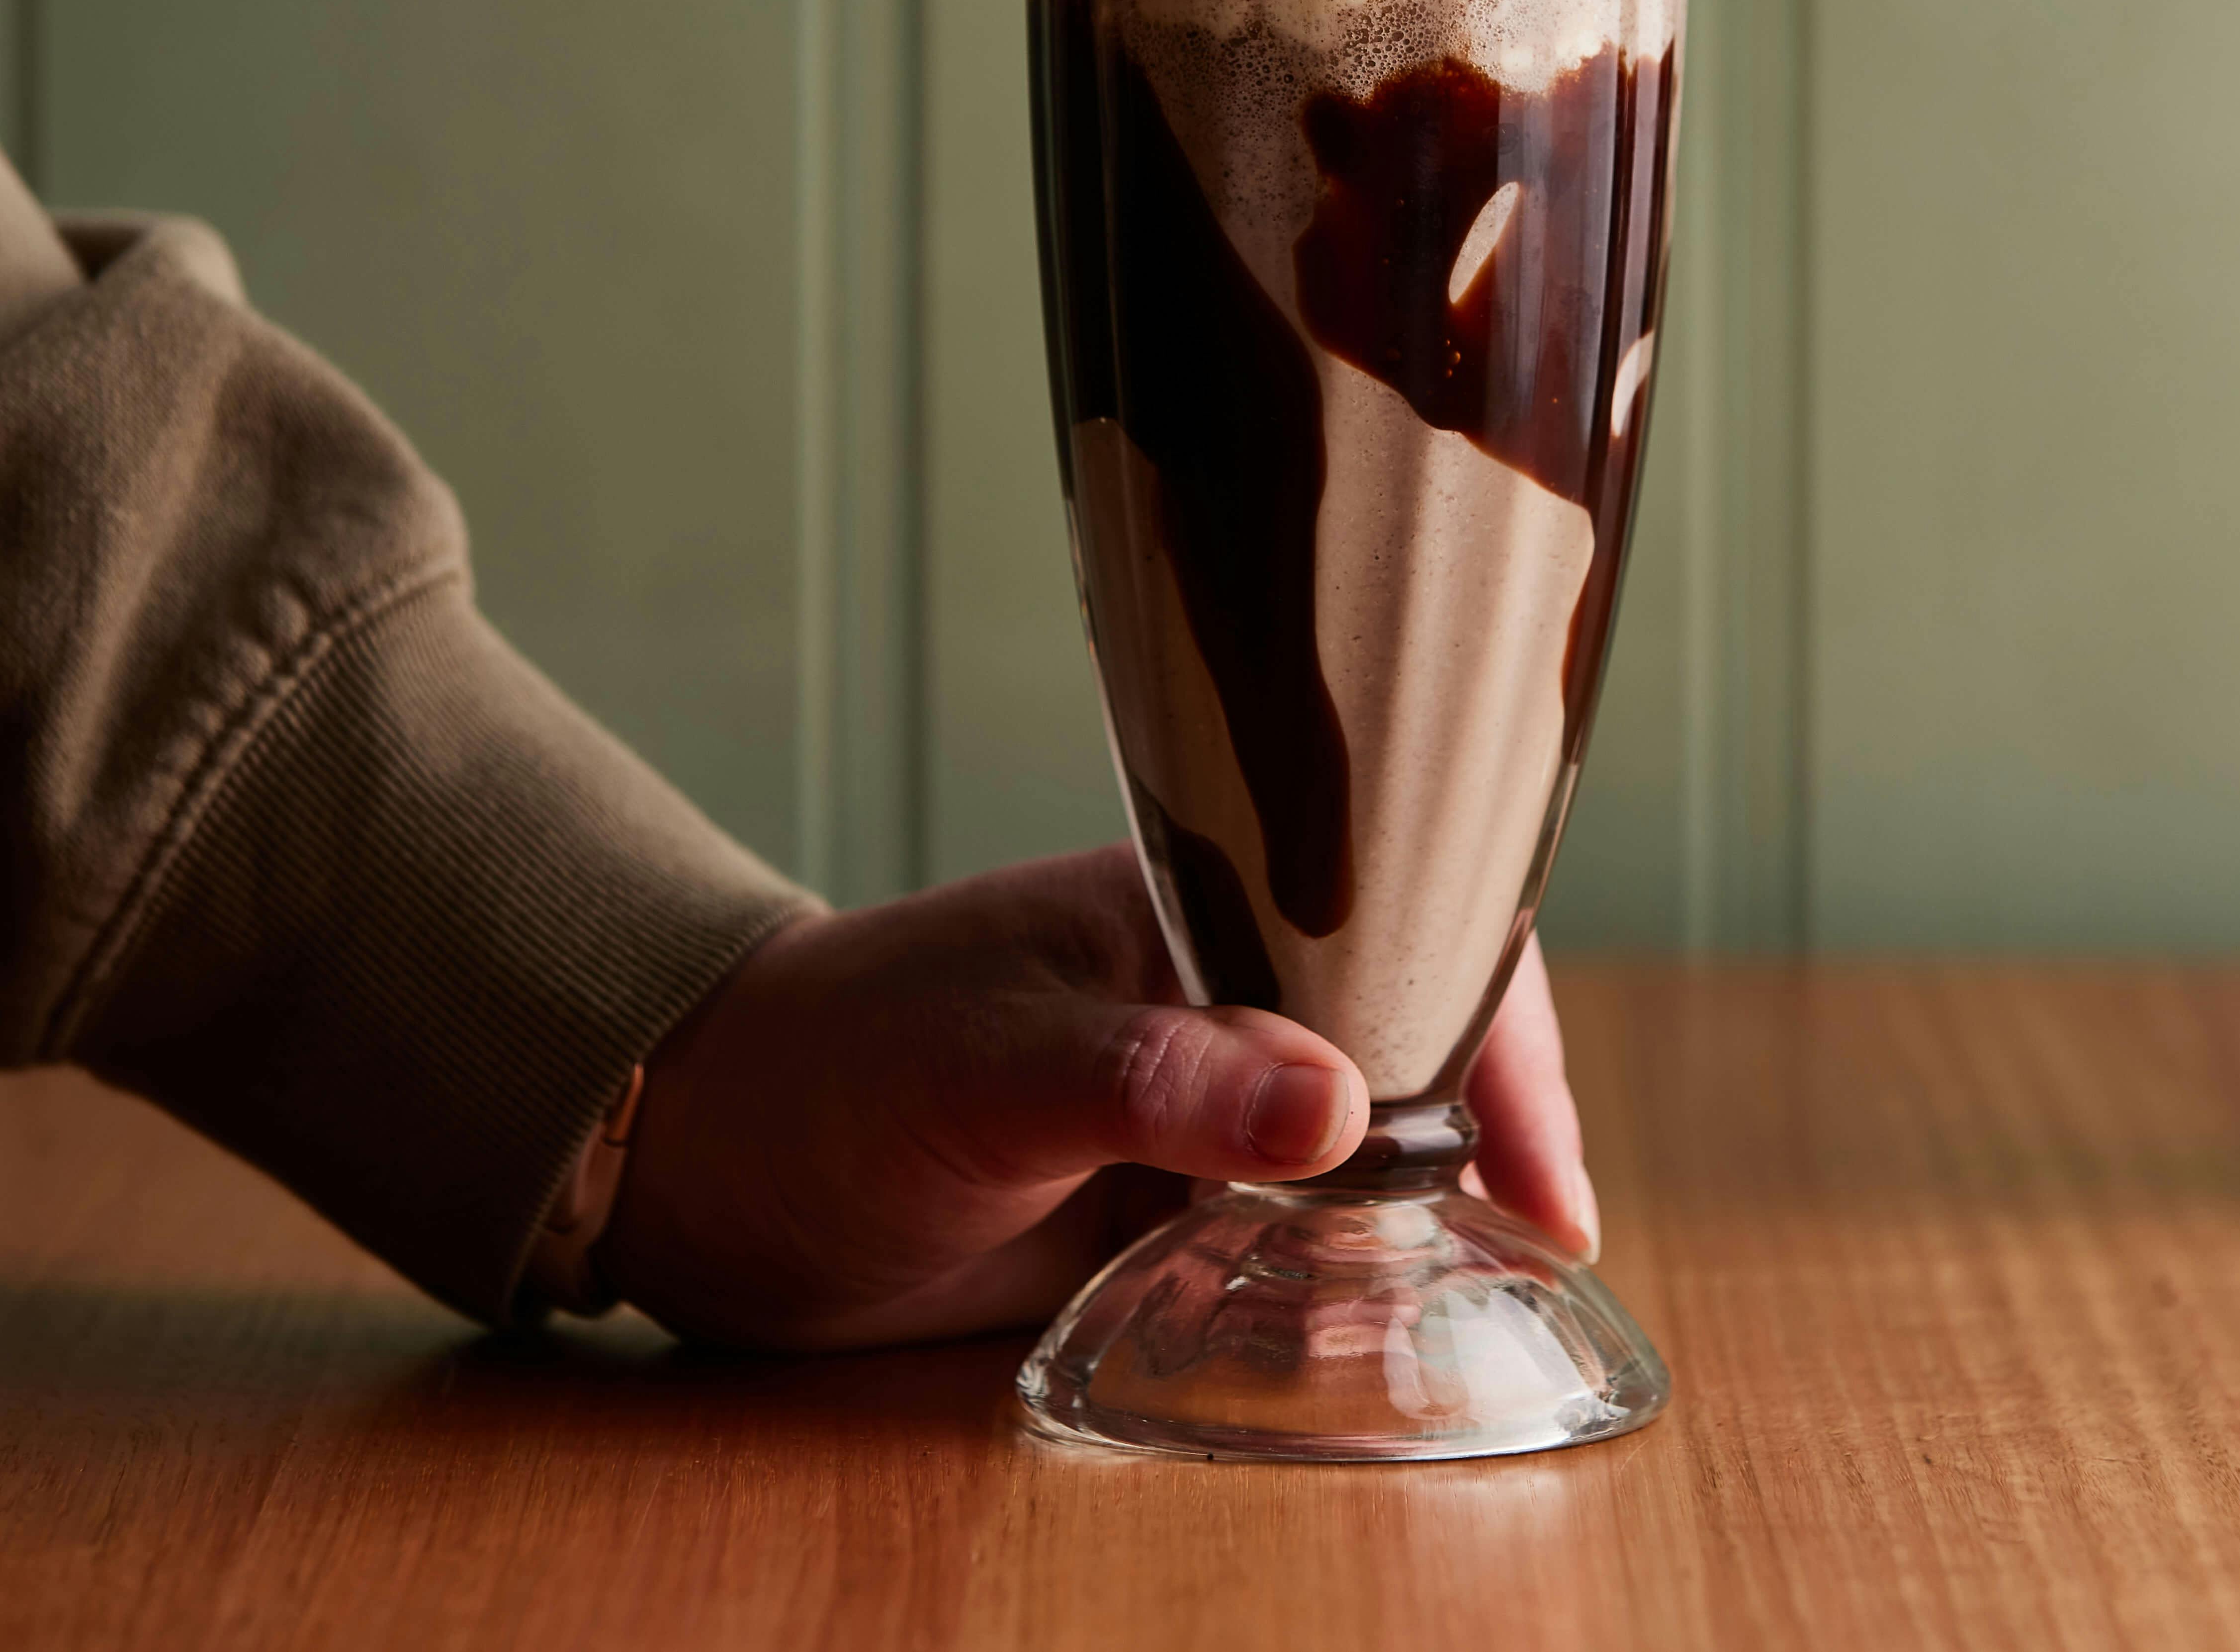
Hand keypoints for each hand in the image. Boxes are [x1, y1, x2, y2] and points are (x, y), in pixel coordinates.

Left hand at [596, 843, 1597, 1350]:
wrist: (700, 1167)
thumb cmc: (827, 1073)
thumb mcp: (992, 1068)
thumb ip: (1161, 1078)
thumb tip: (1337, 1105)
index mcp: (1200, 907)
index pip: (1409, 931)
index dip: (1498, 1042)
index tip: (1539, 1178)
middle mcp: (1221, 996)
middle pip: (1415, 1043)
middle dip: (1488, 1139)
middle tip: (1535, 1248)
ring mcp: (1197, 1104)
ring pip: (1369, 1151)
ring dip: (1422, 1226)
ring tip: (1454, 1305)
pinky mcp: (1161, 1202)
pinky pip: (1294, 1236)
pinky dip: (1342, 1283)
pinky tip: (1358, 1332)